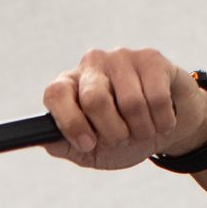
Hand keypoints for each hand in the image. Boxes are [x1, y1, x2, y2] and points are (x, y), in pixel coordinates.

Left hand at [41, 48, 206, 170]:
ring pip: (131, 103)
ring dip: (141, 130)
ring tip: (142, 130)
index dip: (71, 123)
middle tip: (122, 139)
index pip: (56, 94)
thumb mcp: (89, 150)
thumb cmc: (121, 137)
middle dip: (113, 133)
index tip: (88, 144)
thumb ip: (64, 145)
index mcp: (69, 85)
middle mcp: (91, 64)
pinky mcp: (151, 58)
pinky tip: (160, 120)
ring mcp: (121, 57)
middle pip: (95, 99)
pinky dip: (162, 122)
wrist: (162, 126)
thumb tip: (43, 139)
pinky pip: (157, 99)